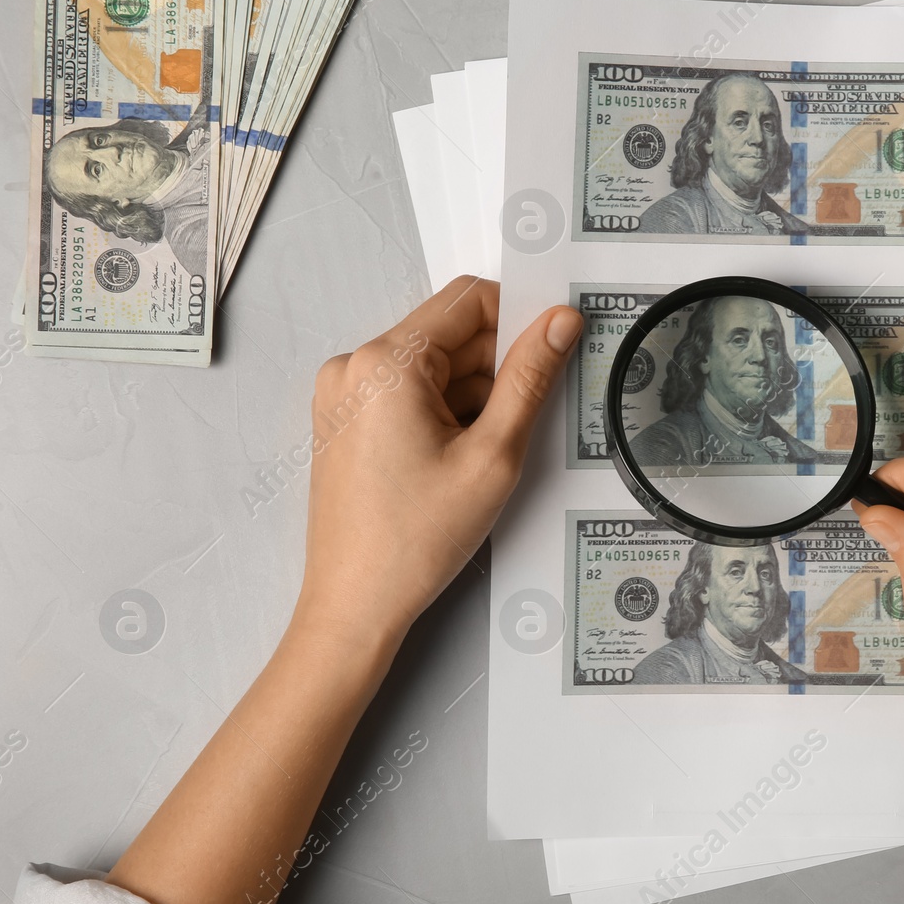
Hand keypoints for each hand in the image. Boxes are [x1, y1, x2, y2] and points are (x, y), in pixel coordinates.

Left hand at [296, 276, 581, 649]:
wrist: (355, 604)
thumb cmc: (415, 540)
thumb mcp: (494, 455)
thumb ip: (530, 378)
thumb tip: (559, 322)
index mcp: (386, 363)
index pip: (468, 299)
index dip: (519, 316)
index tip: (552, 347)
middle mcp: (355, 366)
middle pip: (450, 334)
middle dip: (495, 368)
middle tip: (521, 422)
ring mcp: (344, 394)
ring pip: (433, 367)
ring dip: (471, 397)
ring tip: (482, 457)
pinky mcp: (345, 420)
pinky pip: (408, 393)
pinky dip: (443, 414)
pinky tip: (457, 461)